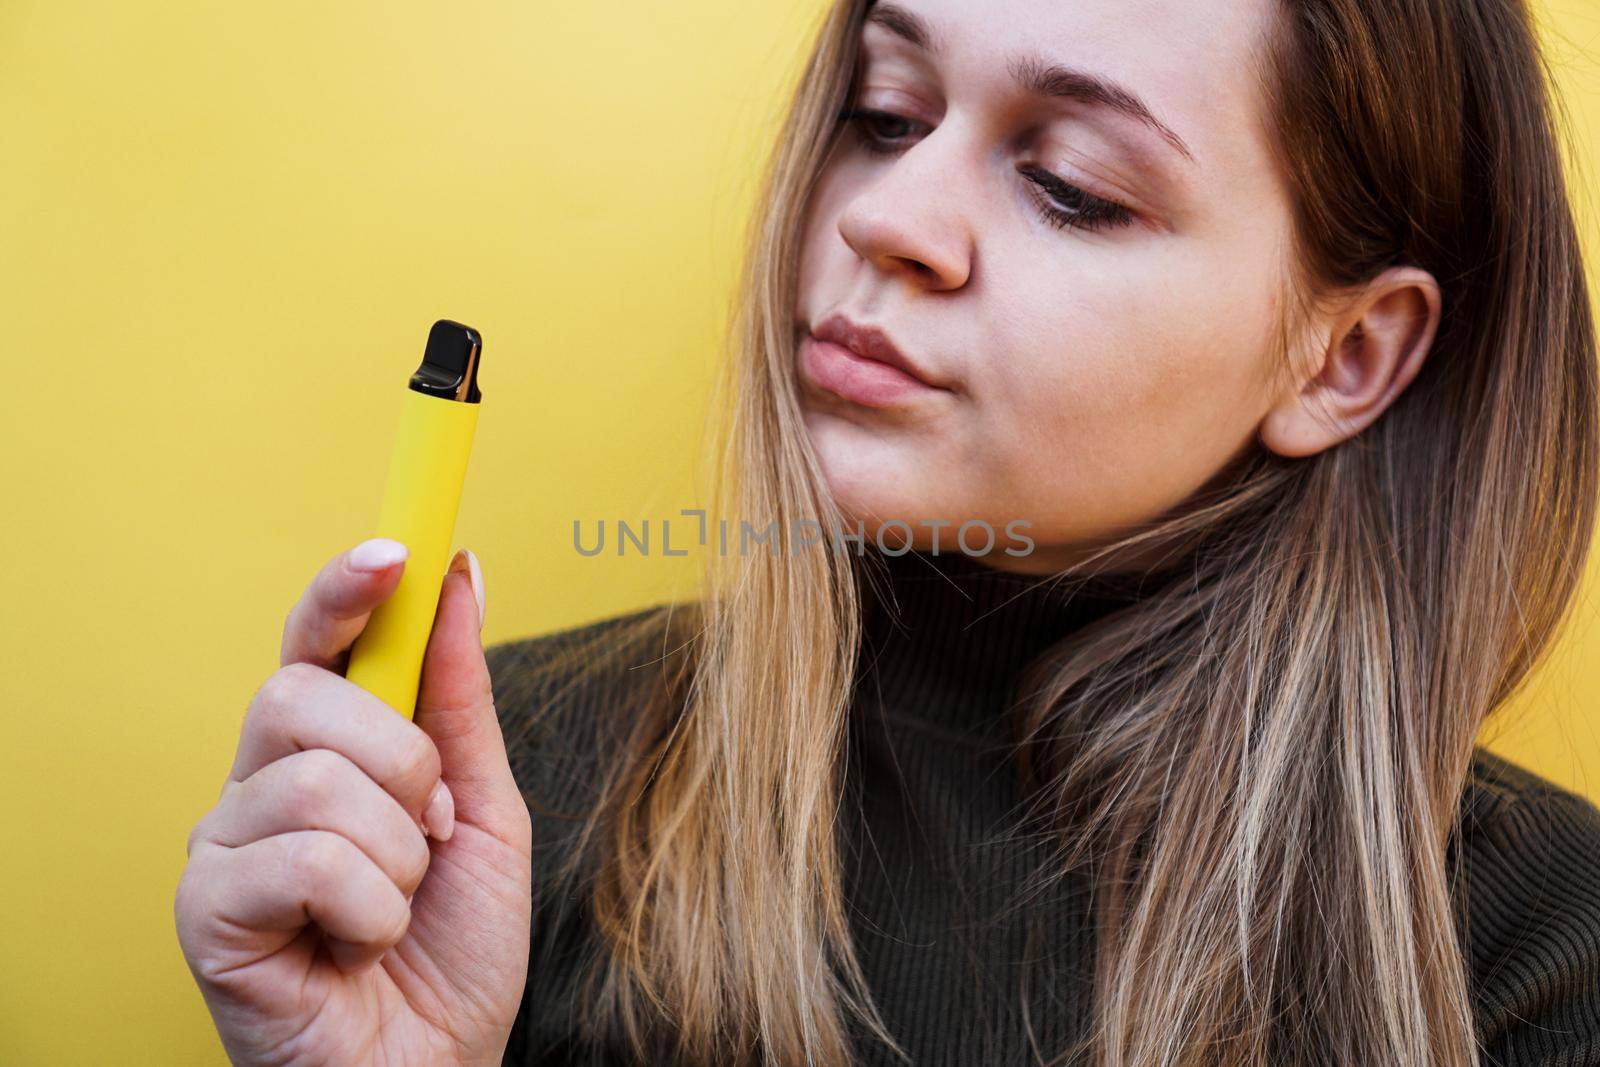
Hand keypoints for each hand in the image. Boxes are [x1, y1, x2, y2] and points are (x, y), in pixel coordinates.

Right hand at [175, 540, 532, 1065]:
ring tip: (398, 904)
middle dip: (401, 760)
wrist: (436, 1066)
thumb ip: (461, 699)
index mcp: (325, 753)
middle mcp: (259, 785)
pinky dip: (369, 906)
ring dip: (397, 851)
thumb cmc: (452, 949)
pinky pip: (300, 859)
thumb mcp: (483, 810)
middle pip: (301, 693)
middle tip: (429, 832)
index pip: (311, 644)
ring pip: (311, 779)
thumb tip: (460, 577)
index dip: (343, 591)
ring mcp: (224, 846)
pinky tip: (358, 946)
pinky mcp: (205, 912)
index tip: (398, 551)